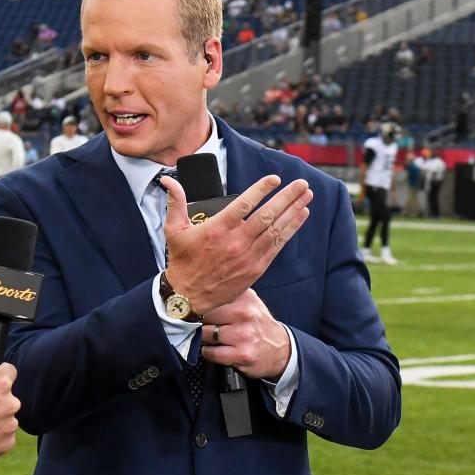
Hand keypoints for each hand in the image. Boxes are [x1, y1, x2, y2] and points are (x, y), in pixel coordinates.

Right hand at [159, 174, 311, 315]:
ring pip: (276, 229)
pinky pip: (277, 245)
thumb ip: (175, 202)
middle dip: (287, 197)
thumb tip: (168, 180)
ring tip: (306, 195)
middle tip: (301, 183)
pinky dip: (290, 229)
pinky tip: (300, 216)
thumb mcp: (173, 229)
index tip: (274, 179)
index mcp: (216, 228)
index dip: (261, 189)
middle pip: (267, 214)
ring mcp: (247, 256)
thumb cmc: (181, 261)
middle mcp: (235, 241)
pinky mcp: (255, 268)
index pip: (244, 204)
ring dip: (293, 210)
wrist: (188, 296)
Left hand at [199, 289, 289, 379]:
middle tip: (201, 325)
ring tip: (211, 338)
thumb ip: (226, 295)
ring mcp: (244, 334)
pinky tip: (215, 350)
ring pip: (205, 334)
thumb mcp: (248, 302)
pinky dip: (208, 352)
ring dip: (203, 338)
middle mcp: (245, 313)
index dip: (196, 303)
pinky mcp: (242, 354)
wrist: (280, 350)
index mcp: (245, 297)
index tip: (191, 309)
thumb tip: (194, 295)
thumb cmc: (257, 325)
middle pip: (204, 314)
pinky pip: (211, 352)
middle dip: (198, 322)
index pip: (209, 296)